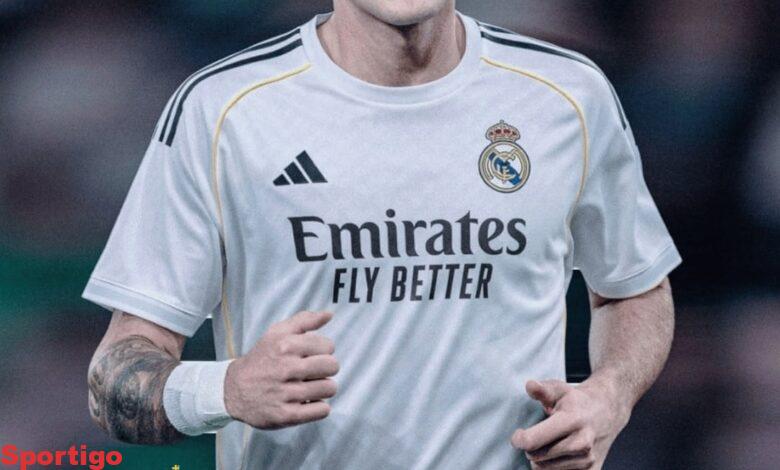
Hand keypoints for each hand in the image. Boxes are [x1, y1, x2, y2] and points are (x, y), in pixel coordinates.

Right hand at [224, 311, 338, 428]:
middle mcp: (285, 368)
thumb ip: (304, 320)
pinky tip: (308, 402)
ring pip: (329, 388)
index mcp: (285, 346)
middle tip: (314, 372)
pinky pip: (321, 411)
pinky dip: (319, 407)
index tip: (311, 355)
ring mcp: (285, 393)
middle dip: (326, 369)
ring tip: (311, 387)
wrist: (233, 389)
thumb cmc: (261, 359)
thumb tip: (329, 314)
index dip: (323, 351)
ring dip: (324, 388)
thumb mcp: (277, 333)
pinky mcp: (286, 415)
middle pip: (332, 366)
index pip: (328, 346)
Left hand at [510, 378, 630, 468]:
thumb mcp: (559, 389)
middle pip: (537, 457)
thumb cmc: (576, 401)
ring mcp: (588, 460)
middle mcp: (582, 443)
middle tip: (538, 436)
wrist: (606, 412)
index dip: (519, 439)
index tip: (518, 434)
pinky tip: (558, 455)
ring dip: (542, 459)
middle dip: (531, 448)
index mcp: (571, 420)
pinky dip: (553, 467)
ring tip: (550, 444)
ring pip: (545, 469)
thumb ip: (543, 390)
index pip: (533, 441)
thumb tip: (530, 385)